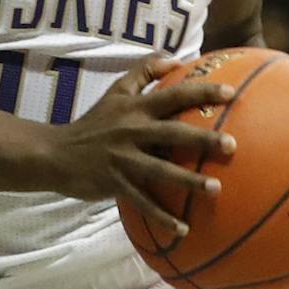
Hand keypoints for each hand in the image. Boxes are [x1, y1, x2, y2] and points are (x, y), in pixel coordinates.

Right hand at [37, 54, 233, 233]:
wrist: (56, 153)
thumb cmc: (93, 123)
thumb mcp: (115, 91)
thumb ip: (144, 72)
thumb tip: (176, 59)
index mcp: (134, 108)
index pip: (172, 95)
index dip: (201, 91)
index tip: (230, 93)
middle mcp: (131, 131)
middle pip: (172, 132)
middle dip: (202, 138)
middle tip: (232, 145)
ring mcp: (123, 158)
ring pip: (160, 170)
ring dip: (188, 181)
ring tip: (216, 189)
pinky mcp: (114, 183)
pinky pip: (142, 202)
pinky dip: (162, 216)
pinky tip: (183, 229)